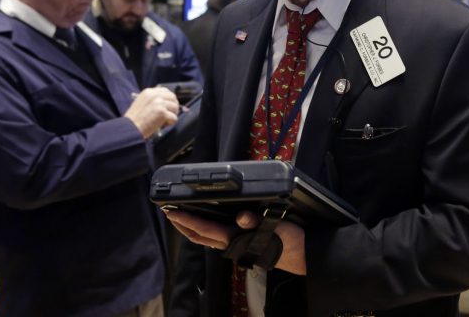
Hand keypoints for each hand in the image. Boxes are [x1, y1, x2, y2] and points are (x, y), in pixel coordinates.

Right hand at [124, 87, 178, 138]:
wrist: (130, 128)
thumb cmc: (134, 119)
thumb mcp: (141, 103)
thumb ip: (153, 100)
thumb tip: (166, 102)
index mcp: (149, 92)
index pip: (165, 91)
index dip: (169, 99)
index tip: (169, 106)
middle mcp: (155, 95)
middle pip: (173, 97)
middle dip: (173, 107)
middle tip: (170, 115)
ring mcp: (159, 103)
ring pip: (175, 107)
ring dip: (172, 115)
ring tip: (163, 121)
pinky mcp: (162, 113)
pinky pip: (174, 118)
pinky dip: (170, 123)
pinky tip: (161, 125)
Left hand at [164, 208, 306, 274]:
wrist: (300, 256)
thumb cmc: (288, 241)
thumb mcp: (276, 227)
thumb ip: (257, 222)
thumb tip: (240, 217)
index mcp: (235, 238)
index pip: (204, 229)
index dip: (186, 220)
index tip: (171, 211)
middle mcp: (230, 244)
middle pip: (198, 236)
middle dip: (182, 225)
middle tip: (168, 211)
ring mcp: (233, 246)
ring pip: (204, 239)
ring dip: (190, 228)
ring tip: (180, 216)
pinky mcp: (239, 244)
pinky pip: (214, 238)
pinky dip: (202, 230)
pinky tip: (203, 222)